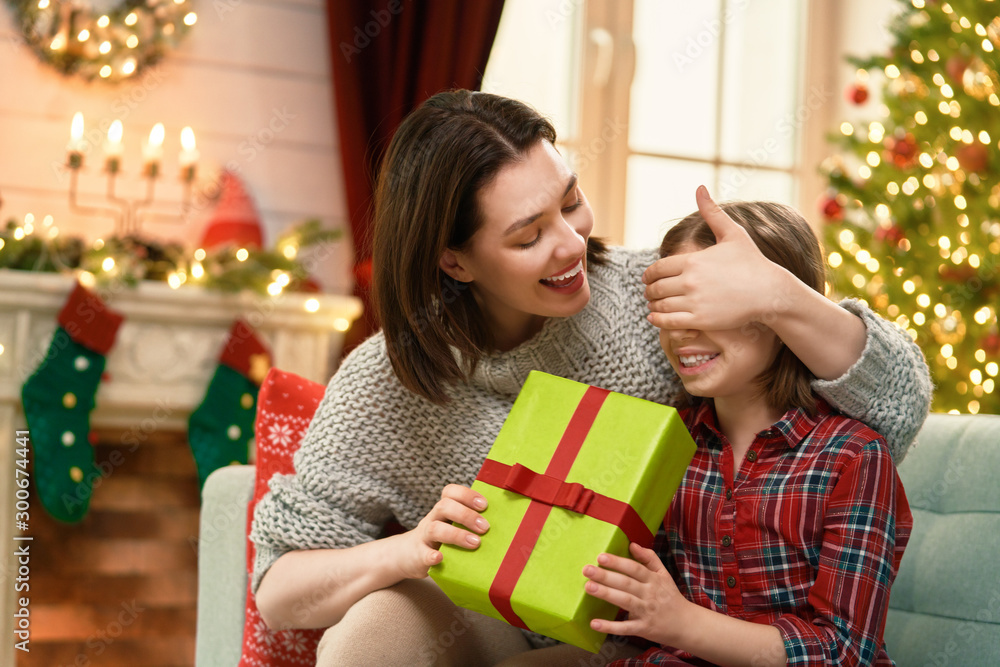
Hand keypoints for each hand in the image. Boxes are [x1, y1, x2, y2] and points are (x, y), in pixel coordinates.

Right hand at [396, 484, 489, 579]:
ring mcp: (424, 537)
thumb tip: (505, 526)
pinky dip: (431, 555)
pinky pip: (423, 553)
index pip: (450, 492)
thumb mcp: (452, 527)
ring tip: (475, 543)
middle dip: (466, 515)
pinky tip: (440, 558)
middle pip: (444, 506)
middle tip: (485, 527)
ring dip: (456, 535)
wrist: (408, 556)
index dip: (467, 495)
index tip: (484, 505)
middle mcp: (433, 519)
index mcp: (443, 510)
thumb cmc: (441, 541)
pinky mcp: (418, 556)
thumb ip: (470, 524)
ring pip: (435, 528)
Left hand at [583, 542, 690, 645]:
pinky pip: (625, 627)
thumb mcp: (664, 574)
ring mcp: (647, 612)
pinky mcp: (643, 628)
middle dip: (606, 576)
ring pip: (625, 601)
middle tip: (587, 570)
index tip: (601, 557)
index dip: (618, 562)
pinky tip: (594, 623)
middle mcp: (650, 594)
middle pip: (626, 583)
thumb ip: (649, 558)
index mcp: (654, 579)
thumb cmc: (670, 596)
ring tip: (588, 587)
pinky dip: (610, 626)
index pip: (634, 568)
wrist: (686, 624)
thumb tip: (632, 544)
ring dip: (606, 594)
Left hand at [643, 186, 789, 330]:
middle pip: (656, 287)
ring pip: (660, 305)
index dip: (649, 274)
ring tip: (652, 305)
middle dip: (649, 290)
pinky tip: (654, 317)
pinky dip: (658, 320)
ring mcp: (695, 301)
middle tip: (648, 293)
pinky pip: (669, 322)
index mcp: (693, 260)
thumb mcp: (732, 233)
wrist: (769, 291)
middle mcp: (690, 281)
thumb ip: (712, 212)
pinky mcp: (701, 319)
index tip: (647, 278)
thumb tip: (699, 187)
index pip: (658, 268)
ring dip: (652, 305)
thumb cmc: (752, 261)